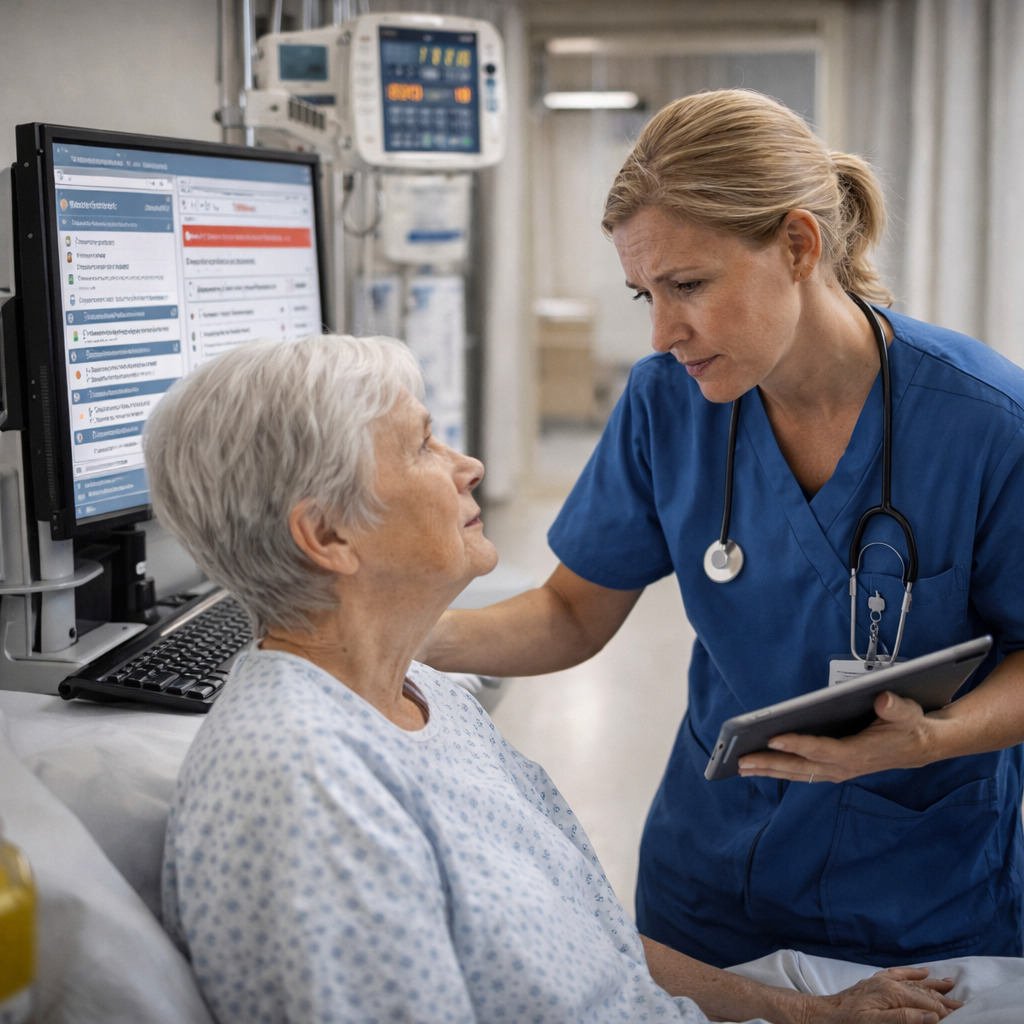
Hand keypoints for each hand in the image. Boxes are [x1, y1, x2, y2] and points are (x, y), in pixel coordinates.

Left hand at [737, 691, 932, 783]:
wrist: (923, 746)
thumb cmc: (910, 725)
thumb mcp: (908, 712)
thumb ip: (896, 706)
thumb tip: (883, 698)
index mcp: (858, 753)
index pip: (821, 750)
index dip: (796, 744)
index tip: (772, 737)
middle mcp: (845, 766)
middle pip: (802, 767)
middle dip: (770, 763)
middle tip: (741, 760)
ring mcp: (839, 770)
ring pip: (799, 773)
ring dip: (770, 770)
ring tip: (741, 766)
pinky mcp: (836, 769)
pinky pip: (804, 773)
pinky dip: (782, 770)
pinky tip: (763, 767)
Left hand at [801, 966, 960, 1022]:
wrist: (823, 1015)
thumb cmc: (848, 1023)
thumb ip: (903, 1018)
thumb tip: (931, 1016)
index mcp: (892, 993)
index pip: (926, 1004)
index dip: (945, 1012)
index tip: (963, 1016)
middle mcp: (889, 983)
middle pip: (923, 992)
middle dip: (944, 999)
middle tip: (965, 1005)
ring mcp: (882, 981)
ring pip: (914, 982)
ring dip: (933, 984)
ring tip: (951, 984)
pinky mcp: (875, 982)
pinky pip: (899, 974)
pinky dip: (913, 973)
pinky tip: (923, 972)